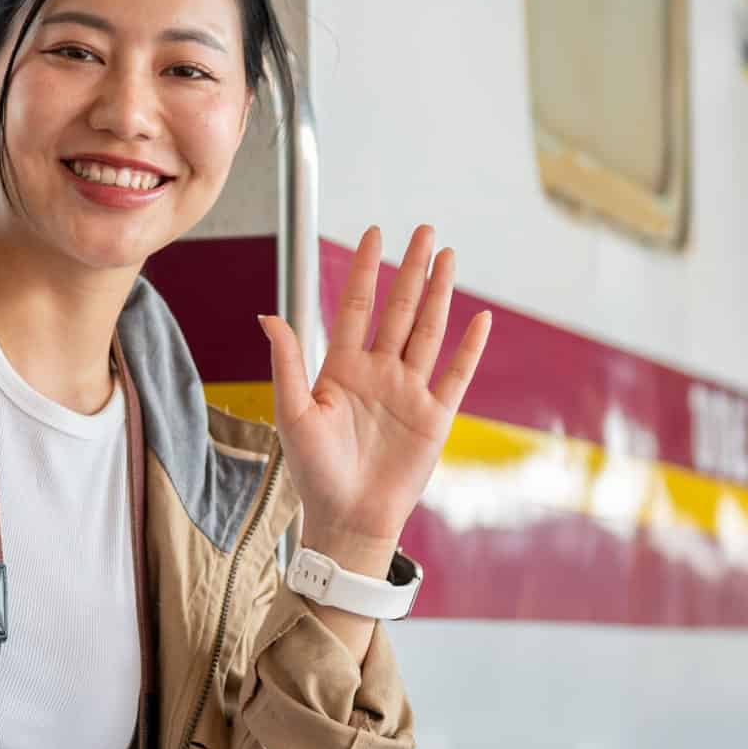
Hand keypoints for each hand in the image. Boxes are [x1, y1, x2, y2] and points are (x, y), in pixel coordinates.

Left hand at [257, 225, 490, 576]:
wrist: (345, 519)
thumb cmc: (313, 472)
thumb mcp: (293, 413)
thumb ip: (287, 363)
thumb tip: (268, 316)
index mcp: (343, 369)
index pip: (358, 307)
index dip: (366, 271)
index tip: (374, 234)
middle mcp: (379, 373)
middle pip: (399, 310)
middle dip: (410, 269)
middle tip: (423, 229)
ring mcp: (409, 392)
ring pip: (428, 332)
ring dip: (439, 294)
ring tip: (448, 257)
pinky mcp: (434, 418)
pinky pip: (455, 376)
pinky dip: (469, 348)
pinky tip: (479, 319)